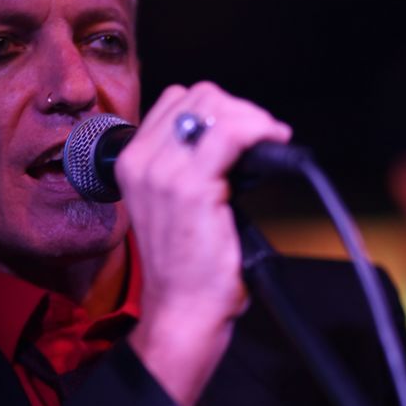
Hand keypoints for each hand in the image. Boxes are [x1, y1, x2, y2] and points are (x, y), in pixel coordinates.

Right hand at [116, 81, 290, 405]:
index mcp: (131, 161)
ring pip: (215, 106)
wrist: (183, 309)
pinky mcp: (192, 187)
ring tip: (270, 141)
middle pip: (198, 95)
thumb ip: (187, 163)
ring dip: (252, 118)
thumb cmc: (185, 264)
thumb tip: (232, 134)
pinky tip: (274, 143)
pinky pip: (231, 132)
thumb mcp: (172, 202)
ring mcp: (162, 172)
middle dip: (239, 110)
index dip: (219, 109)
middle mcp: (141, 161)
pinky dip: (260, 129)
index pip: (178, 100)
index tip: (244, 131)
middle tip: (262, 137)